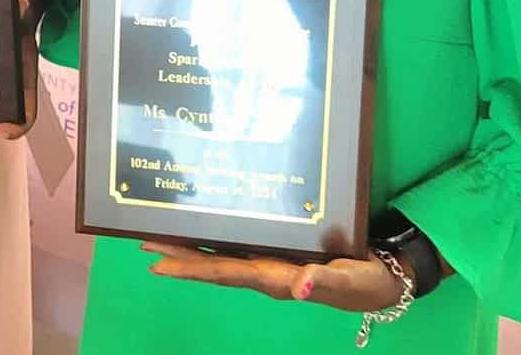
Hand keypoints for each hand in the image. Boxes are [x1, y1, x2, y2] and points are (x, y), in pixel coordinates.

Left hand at [140, 243, 408, 313]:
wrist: (377, 280)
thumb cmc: (360, 281)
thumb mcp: (345, 280)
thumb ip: (323, 281)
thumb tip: (301, 288)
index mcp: (274, 278)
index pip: (223, 272)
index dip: (190, 267)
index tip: (157, 263)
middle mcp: (264, 272)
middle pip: (213, 265)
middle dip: (178, 256)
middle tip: (142, 245)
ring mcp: (268, 263)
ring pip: (220, 256)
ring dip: (190, 249)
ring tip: (159, 239)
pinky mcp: (276, 253)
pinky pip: (237, 246)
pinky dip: (215, 240)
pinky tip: (202, 232)